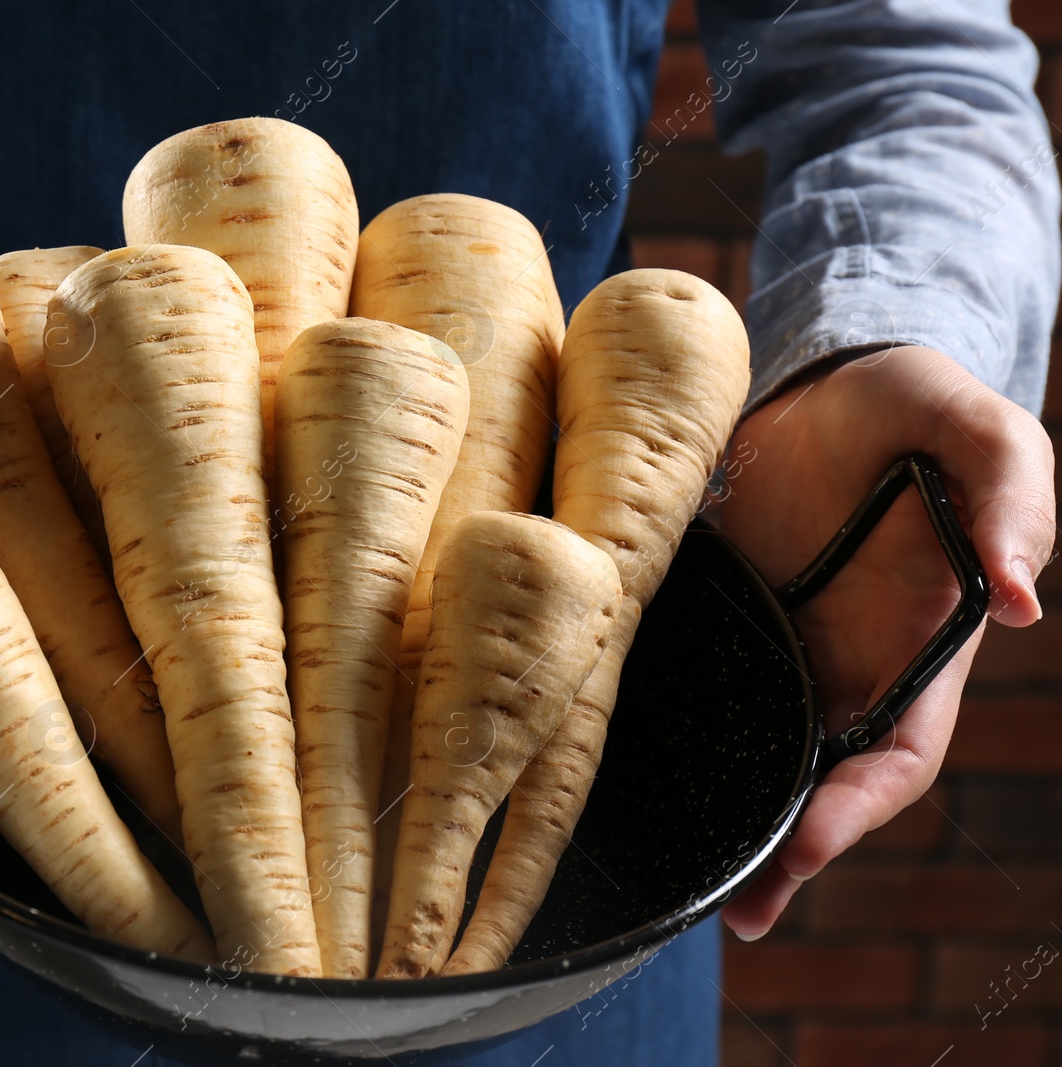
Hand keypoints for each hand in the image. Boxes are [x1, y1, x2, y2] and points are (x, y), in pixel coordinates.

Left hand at [716, 346, 1053, 939]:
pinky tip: (608, 761)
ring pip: (745, 748)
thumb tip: (1019, 602)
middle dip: (782, 850)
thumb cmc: (918, 410)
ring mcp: (769, 644)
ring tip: (669, 877)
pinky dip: (662, 731)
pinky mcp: (709, 613)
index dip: (858, 812)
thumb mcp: (985, 434)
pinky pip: (688, 684)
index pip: (897, 756)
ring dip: (716, 811)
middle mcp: (838, 664)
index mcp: (914, 648)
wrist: (827, 378)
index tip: (809, 850)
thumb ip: (1013, 504)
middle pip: (814, 780)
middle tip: (735, 910)